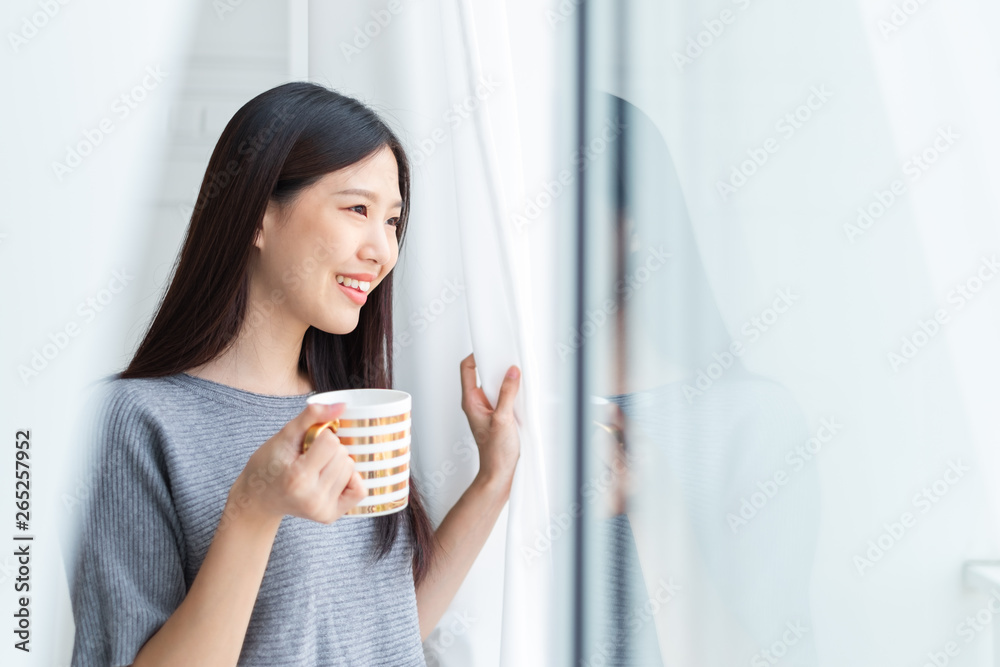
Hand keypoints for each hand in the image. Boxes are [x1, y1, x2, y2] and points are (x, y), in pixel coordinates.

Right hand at [227, 403, 366, 524]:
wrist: (258, 498)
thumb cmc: (268, 463)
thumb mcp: (285, 435)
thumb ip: (312, 416)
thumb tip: (342, 405)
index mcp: (298, 478)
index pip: (331, 441)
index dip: (319, 436)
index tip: (304, 444)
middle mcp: (312, 499)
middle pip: (343, 455)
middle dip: (328, 450)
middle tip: (307, 458)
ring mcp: (323, 510)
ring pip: (351, 469)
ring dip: (336, 463)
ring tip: (314, 468)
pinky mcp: (331, 516)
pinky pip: (360, 490)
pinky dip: (350, 479)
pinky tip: (330, 477)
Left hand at [459, 352, 520, 488]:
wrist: (499, 472)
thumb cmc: (495, 452)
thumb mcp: (503, 419)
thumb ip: (507, 394)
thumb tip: (512, 372)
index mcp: (470, 401)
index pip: (467, 368)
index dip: (476, 355)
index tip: (491, 349)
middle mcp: (477, 403)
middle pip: (482, 374)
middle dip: (495, 365)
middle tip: (509, 360)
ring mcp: (487, 409)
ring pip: (494, 385)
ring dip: (505, 380)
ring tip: (517, 378)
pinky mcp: (498, 415)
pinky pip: (503, 396)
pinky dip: (511, 391)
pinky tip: (521, 394)